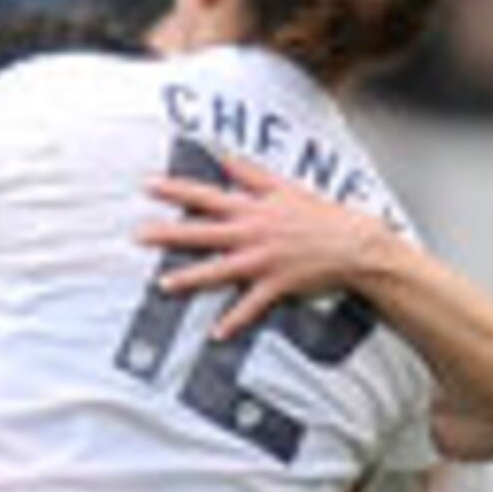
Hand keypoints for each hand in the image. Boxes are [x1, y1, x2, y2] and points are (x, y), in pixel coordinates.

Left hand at [140, 151, 393, 337]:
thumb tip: (224, 158)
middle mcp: (252, 234)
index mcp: (252, 208)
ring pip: (219, 270)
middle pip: (202, 232)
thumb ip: (251, 174)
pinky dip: (234, 321)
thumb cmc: (322, 215)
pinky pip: (251, 306)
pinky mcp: (277, 285)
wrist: (354, 245)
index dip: (175, 189)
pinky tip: (217, 333)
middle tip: (138, 236)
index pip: (205, 195)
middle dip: (168, 233)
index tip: (148, 185)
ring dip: (191, 278)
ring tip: (165, 284)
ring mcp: (263, 261)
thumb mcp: (286, 187)